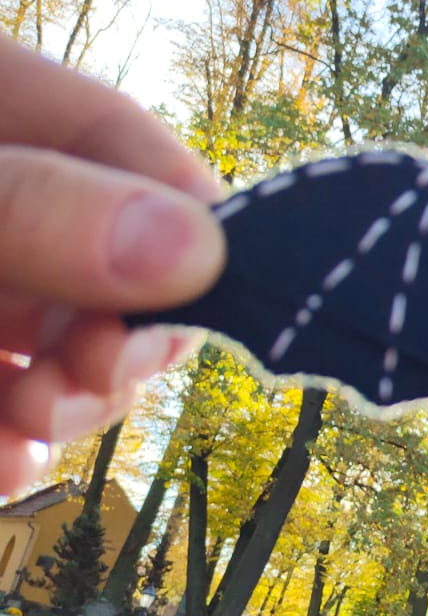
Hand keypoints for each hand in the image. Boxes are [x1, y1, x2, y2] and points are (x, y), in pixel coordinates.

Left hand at [0, 35, 222, 494]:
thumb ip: (36, 209)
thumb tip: (204, 250)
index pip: (129, 149)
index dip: (192, 227)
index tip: (218, 300)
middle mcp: (2, 193)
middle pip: (112, 265)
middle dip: (120, 340)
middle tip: (86, 382)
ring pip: (63, 348)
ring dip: (67, 407)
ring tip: (22, 436)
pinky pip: (6, 401)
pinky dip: (12, 444)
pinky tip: (3, 466)